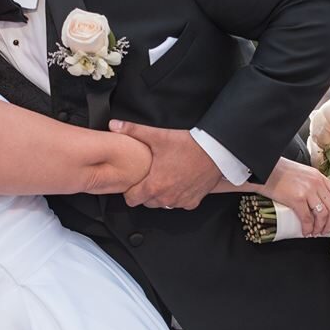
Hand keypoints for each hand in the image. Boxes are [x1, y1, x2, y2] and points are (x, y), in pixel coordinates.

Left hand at [109, 122, 225, 208]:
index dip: (129, 190)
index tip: (133, 180)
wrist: (216, 151)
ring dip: (161, 194)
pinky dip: (178, 196)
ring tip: (165, 177)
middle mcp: (166, 198)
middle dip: (145, 192)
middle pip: (146, 202)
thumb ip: (133, 130)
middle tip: (149, 176)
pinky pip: (180, 203)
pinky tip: (179, 181)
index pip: (131, 199)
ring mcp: (180, 201)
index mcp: (154, 186)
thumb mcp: (158, 136)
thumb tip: (114, 125)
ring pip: (163, 204)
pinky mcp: (193, 201)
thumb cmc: (188, 145)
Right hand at [255, 157, 329, 236]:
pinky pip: (308, 218)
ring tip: (315, 233)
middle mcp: (316, 183)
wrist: (263, 168)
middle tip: (327, 231)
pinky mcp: (296, 199)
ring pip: (323, 215)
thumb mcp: (302, 173)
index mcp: (319, 176)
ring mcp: (307, 191)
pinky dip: (308, 228)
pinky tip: (306, 232)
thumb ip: (312, 183)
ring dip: (321, 228)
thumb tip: (317, 200)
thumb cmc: (279, 171)